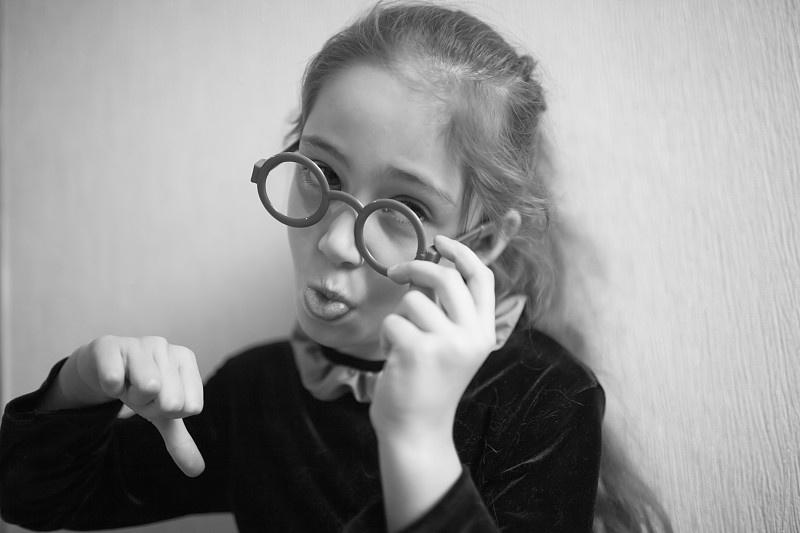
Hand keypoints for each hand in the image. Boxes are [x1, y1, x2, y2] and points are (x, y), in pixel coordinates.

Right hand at [49, 335, 204, 476]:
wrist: (101, 365)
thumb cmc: (139, 387)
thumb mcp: (161, 414)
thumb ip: (180, 441)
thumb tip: (198, 471)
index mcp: (186, 359)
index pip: (190, 406)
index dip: (168, 412)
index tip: (156, 400)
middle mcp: (166, 347)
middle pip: (171, 401)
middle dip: (149, 406)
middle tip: (138, 393)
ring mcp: (138, 343)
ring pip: (148, 387)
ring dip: (130, 397)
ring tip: (126, 385)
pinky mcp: (108, 345)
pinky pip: (115, 377)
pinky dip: (111, 386)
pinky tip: (110, 379)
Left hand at [372, 234, 496, 440]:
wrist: (417, 430)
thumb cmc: (429, 384)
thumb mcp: (454, 347)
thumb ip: (451, 312)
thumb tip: (432, 265)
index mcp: (484, 331)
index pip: (482, 278)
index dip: (462, 253)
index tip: (439, 241)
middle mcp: (472, 335)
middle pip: (446, 277)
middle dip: (416, 268)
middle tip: (395, 271)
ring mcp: (446, 343)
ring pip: (412, 301)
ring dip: (398, 318)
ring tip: (402, 345)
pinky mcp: (418, 351)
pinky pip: (392, 322)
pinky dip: (387, 338)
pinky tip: (395, 360)